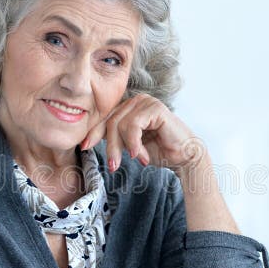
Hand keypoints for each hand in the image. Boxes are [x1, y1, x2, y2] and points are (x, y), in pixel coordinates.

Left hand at [80, 93, 206, 172]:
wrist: (184, 156)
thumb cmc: (159, 151)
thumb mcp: (129, 145)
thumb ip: (114, 137)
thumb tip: (87, 140)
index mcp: (130, 107)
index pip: (106, 118)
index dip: (93, 133)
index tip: (84, 147)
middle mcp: (137, 101)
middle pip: (111, 122)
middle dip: (110, 146)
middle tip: (113, 166)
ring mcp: (146, 102)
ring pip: (120, 124)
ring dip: (125, 147)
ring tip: (137, 159)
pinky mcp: (155, 108)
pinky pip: (133, 126)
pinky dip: (134, 144)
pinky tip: (141, 155)